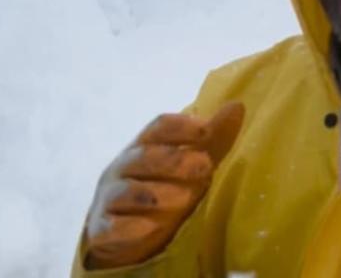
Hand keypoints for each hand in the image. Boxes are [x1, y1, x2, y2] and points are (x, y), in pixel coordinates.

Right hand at [84, 102, 244, 268]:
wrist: (125, 234)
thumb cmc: (164, 189)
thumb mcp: (192, 164)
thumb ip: (213, 139)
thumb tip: (237, 106)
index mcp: (143, 147)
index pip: (158, 127)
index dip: (181, 126)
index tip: (206, 130)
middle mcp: (122, 168)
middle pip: (143, 157)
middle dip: (174, 160)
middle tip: (205, 166)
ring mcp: (109, 199)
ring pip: (126, 192)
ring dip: (155, 193)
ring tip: (185, 199)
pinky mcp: (103, 231)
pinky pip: (111, 228)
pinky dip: (130, 228)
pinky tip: (151, 228)